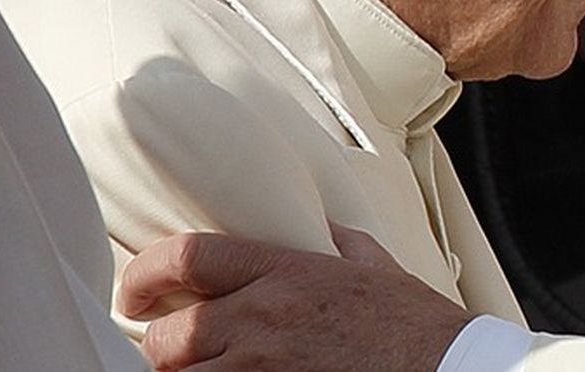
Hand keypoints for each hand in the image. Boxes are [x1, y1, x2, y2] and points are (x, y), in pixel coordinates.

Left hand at [121, 225, 474, 370]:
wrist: (449, 369)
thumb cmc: (417, 327)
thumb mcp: (377, 266)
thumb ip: (338, 243)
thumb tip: (319, 227)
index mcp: (287, 271)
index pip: (187, 256)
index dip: (144, 274)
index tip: (135, 293)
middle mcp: (265, 317)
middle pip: (170, 334)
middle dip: (165, 348)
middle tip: (174, 353)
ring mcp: (263, 368)